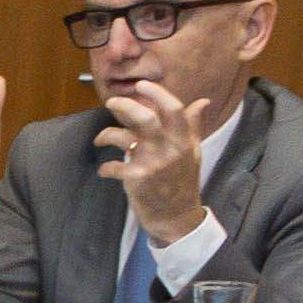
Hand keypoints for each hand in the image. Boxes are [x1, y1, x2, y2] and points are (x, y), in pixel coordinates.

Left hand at [94, 74, 212, 246]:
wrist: (177, 217)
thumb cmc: (183, 182)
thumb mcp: (193, 152)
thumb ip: (193, 126)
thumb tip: (202, 101)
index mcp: (184, 140)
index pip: (174, 109)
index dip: (156, 93)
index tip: (141, 85)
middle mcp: (169, 149)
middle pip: (144, 117)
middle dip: (123, 105)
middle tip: (111, 103)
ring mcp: (152, 164)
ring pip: (123, 138)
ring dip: (105, 135)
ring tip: (100, 139)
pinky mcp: (136, 179)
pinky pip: (112, 166)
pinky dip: (105, 168)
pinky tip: (105, 171)